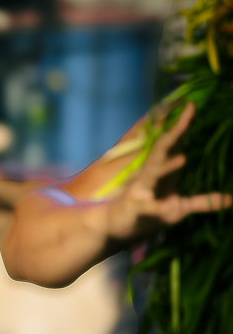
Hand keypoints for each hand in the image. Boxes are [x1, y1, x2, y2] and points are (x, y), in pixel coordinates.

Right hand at [104, 103, 231, 241]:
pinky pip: (148, 207)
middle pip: (163, 149)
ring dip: (167, 167)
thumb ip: (202, 202)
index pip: (173, 144)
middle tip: (188, 112)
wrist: (113, 227)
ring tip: (183, 158)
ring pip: (154, 173)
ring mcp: (141, 190)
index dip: (183, 126)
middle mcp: (150, 174)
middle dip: (176, 132)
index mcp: (162, 171)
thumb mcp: (178, 207)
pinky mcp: (135, 208)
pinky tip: (163, 209)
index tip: (192, 106)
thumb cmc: (146, 215)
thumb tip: (230, 199)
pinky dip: (156, 207)